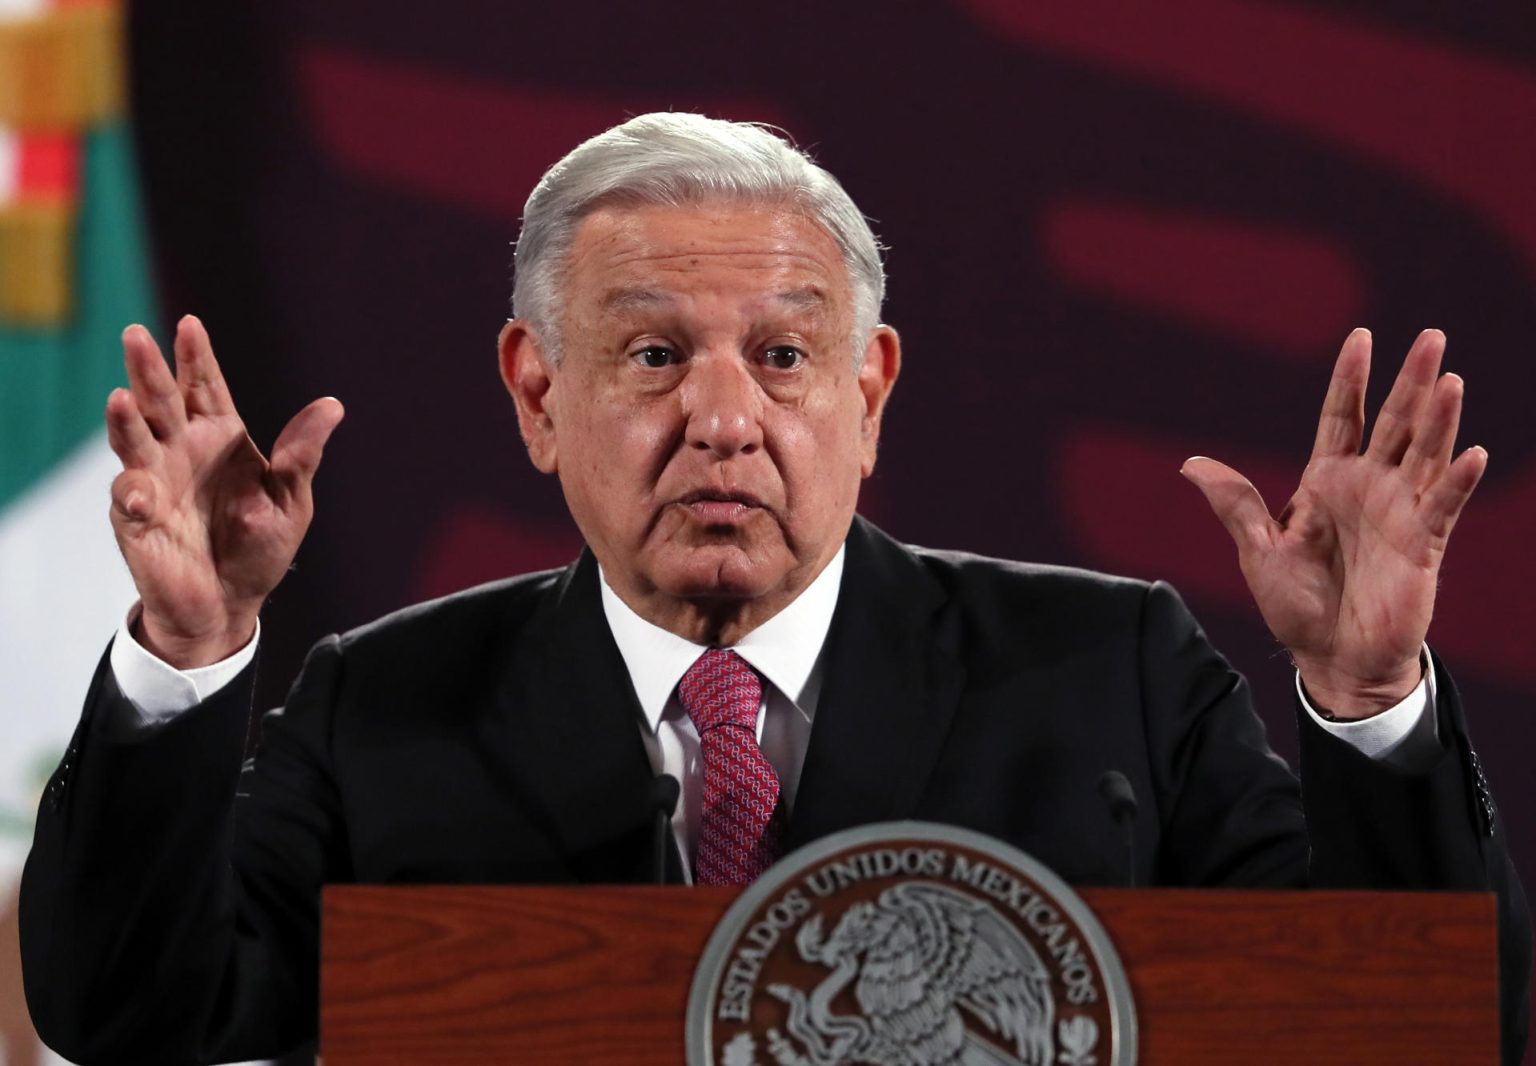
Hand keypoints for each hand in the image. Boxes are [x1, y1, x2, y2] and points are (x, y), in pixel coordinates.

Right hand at [106, 316, 343, 667]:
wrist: (231, 603)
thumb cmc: (259, 547)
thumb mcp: (291, 500)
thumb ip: (301, 454)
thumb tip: (333, 405)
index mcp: (219, 437)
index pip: (204, 387)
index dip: (196, 358)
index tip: (191, 326)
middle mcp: (180, 449)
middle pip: (160, 401)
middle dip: (149, 370)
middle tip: (137, 335)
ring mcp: (152, 481)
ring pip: (132, 439)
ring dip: (124, 420)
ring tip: (122, 399)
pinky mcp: (135, 519)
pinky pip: (127, 499)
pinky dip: (132, 493)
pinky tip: (141, 494)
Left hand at [1182, 328, 1485, 718]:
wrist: (1331, 659)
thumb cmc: (1296, 606)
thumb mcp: (1258, 551)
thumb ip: (1235, 504)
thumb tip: (1191, 463)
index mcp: (1325, 482)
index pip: (1342, 417)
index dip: (1351, 378)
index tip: (1361, 337)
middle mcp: (1368, 488)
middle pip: (1393, 423)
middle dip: (1411, 380)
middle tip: (1431, 337)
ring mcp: (1399, 513)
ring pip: (1424, 454)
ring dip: (1439, 419)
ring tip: (1450, 380)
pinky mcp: (1422, 545)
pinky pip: (1443, 506)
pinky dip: (1457, 481)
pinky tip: (1473, 453)